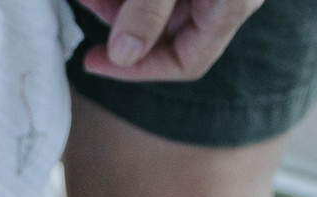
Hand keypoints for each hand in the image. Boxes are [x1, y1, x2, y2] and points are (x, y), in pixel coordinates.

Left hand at [75, 0, 263, 82]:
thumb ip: (149, 10)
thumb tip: (123, 53)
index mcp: (230, 5)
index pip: (186, 63)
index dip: (135, 70)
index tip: (92, 61)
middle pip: (166, 33)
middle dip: (118, 24)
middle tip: (86, 4)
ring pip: (159, 7)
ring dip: (120, 3)